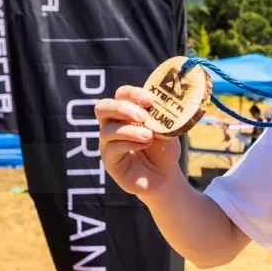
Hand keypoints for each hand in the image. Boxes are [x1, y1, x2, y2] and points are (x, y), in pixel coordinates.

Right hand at [95, 85, 182, 200]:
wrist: (164, 176)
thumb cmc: (163, 149)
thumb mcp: (168, 132)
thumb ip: (162, 120)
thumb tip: (160, 111)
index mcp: (126, 111)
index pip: (122, 94)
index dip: (134, 94)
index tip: (151, 100)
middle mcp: (113, 124)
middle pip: (103, 107)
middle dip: (122, 108)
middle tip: (143, 116)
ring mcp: (108, 142)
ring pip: (108, 130)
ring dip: (130, 131)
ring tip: (149, 136)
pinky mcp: (109, 160)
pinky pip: (113, 148)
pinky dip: (130, 144)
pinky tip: (145, 145)